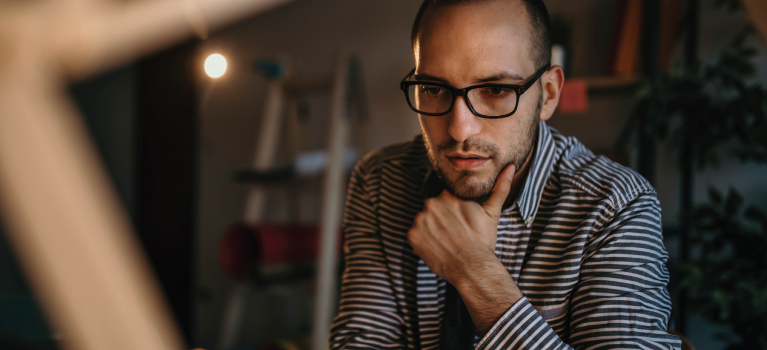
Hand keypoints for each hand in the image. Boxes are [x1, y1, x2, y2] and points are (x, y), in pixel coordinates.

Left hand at [407, 164, 515, 284]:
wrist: (473, 269)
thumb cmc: (483, 242)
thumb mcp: (492, 213)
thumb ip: (500, 188)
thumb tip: (510, 167)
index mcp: (450, 195)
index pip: (447, 197)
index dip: (453, 210)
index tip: (459, 221)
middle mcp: (432, 203)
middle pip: (434, 208)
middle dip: (442, 218)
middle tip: (455, 233)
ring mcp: (420, 220)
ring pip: (424, 221)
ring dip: (432, 229)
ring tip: (447, 241)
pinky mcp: (412, 235)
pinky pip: (416, 235)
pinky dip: (424, 241)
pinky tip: (438, 247)